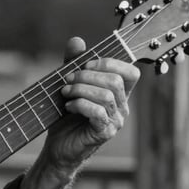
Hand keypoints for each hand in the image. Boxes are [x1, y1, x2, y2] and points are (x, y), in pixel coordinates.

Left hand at [44, 36, 140, 169]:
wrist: (58, 147)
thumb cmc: (65, 117)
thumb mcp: (69, 86)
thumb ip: (73, 63)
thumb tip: (77, 41)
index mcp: (118, 94)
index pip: (130, 72)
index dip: (110, 62)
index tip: (86, 63)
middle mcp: (121, 107)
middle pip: (115, 81)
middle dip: (87, 75)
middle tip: (68, 80)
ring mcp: (115, 121)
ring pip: (106, 95)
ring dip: (81, 89)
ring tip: (65, 93)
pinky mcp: (104, 133)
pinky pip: (98, 112)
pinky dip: (80, 104)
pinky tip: (68, 107)